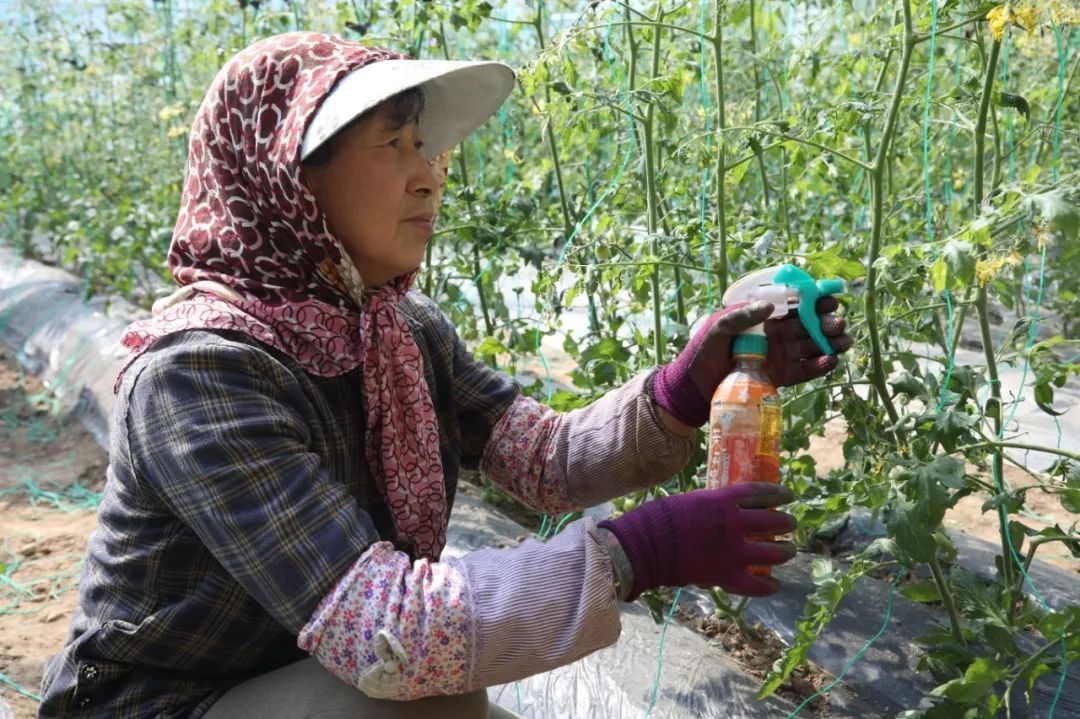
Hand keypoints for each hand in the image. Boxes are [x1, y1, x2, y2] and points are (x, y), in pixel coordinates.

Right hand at [598, 483, 796, 600]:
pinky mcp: (726, 575)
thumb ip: (712, 507)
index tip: (789, 496)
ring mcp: (733, 551)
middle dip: (786, 523)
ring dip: (785, 551)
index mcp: (722, 500)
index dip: (778, 494)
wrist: (644, 547)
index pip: (760, 493)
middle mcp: (734, 524)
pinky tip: (775, 584)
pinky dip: (769, 586)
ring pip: (773, 552)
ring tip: (789, 551)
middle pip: (773, 521)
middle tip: (791, 525)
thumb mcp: (690, 502)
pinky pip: (756, 584)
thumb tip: (724, 513)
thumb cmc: (659, 519)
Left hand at [652, 298, 851, 426]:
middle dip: (826, 324)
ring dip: (829, 344)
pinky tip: (831, 360)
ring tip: (844, 341)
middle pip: (807, 327)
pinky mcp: (779, 378)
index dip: (813, 302)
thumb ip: (742, 316)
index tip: (830, 300)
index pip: (793, 307)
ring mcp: (778, 357)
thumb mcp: (718, 328)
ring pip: (810, 348)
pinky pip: (803, 372)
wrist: (694, 387)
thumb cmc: (703, 352)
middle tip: (840, 324)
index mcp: (762, 320)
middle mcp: (774, 337)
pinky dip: (817, 367)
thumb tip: (771, 307)